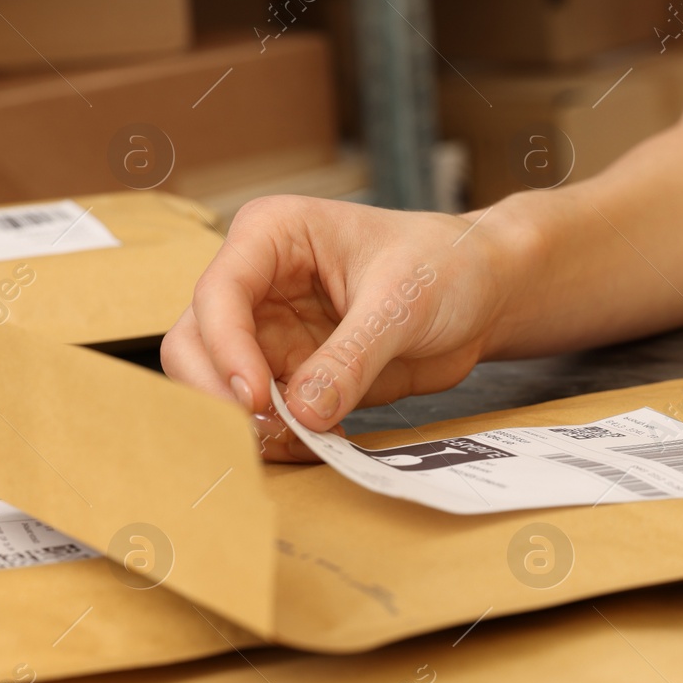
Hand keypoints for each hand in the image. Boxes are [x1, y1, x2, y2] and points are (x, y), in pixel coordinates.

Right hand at [161, 196, 512, 460]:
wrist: (486, 293)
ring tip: (304, 445)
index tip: (255, 398)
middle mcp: (259, 284)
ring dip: (252, 424)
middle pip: (196, 345)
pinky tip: (324, 446)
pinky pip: (269, 414)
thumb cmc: (447, 265)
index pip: (219, 294)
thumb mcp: (402, 302)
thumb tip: (302, 412)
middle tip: (267, 432)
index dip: (226, 350)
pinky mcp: (296, 373)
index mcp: (271, 236)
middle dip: (221, 393)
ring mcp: (272, 332)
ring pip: (224, 387)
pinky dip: (285, 437)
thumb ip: (352, 356)